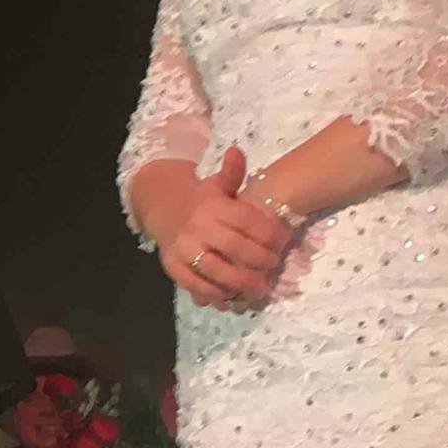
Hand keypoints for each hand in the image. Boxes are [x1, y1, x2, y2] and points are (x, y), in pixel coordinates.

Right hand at [157, 149, 293, 309]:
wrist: (163, 213)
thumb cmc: (201, 202)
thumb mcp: (216, 186)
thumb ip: (231, 174)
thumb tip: (237, 150)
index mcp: (213, 206)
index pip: (248, 221)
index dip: (271, 234)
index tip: (283, 242)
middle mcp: (198, 226)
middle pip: (237, 248)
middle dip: (261, 260)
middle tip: (274, 266)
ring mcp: (185, 248)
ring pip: (217, 270)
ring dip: (243, 283)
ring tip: (261, 289)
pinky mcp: (174, 267)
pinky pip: (197, 285)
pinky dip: (216, 294)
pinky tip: (231, 298)